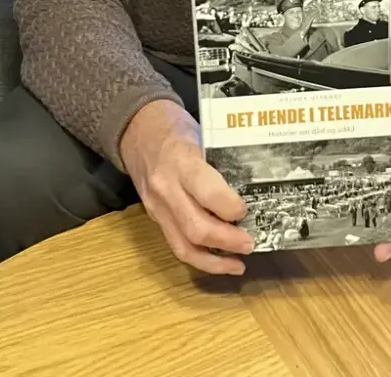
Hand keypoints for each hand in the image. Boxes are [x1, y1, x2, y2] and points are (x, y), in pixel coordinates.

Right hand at [120, 99, 252, 275]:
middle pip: (196, 227)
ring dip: (214, 261)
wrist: (136, 128)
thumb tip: (253, 185)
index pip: (207, 193)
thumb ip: (221, 161)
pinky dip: (199, 259)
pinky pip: (176, 245)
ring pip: (183, 246)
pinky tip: (219, 263)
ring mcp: (157, 207)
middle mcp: (166, 189)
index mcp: (181, 162)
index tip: (248, 210)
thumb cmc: (175, 127)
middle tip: (250, 243)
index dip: (230, 207)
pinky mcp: (154, 217)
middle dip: (227, 240)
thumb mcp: (202, 135)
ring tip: (238, 263)